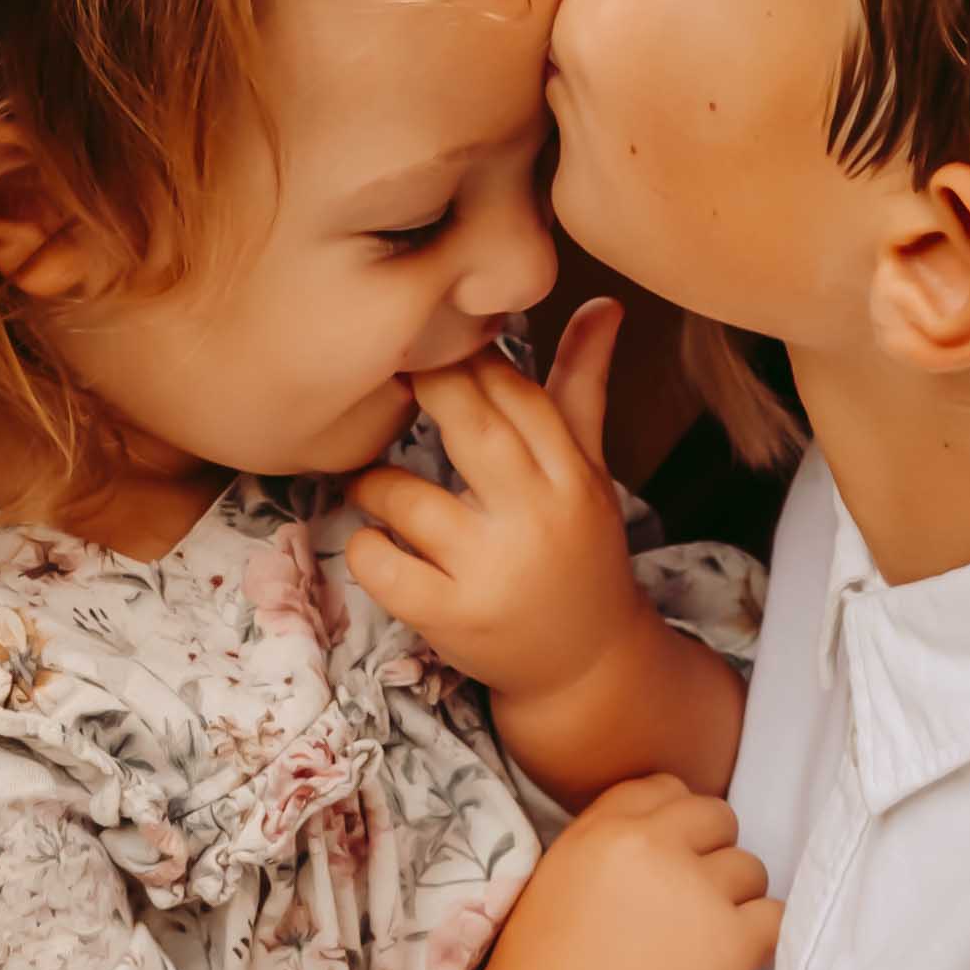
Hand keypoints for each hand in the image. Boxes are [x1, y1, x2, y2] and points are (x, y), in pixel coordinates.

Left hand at [349, 298, 648, 715]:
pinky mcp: (453, 619)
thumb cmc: (577, 552)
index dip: (469, 358)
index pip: (519, 395)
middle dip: (421, 390)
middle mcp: (538, 520)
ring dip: (373, 482)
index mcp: (572, 477)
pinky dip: (365, 546)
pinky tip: (375, 541)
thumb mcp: (588, 472)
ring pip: (406, 498)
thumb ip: (582, 387)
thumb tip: (604, 301)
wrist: (586, 668)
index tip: (430, 337)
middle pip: (468, 428)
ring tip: (371, 483)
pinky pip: (381, 565)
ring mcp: (492, 572)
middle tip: (382, 373)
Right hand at [478, 775, 779, 969]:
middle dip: (708, 853)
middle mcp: (654, 847)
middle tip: (685, 904)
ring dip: (733, 899)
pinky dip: (760, 937)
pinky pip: (776, 917)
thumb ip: (604, 843)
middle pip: (716, 816)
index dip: (671, 823)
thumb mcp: (555, 879)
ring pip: (750, 868)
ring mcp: (697, 893)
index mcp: (604, 828)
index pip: (663, 788)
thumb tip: (660, 835)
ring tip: (696, 943)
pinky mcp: (731, 944)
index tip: (666, 858)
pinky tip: (730, 958)